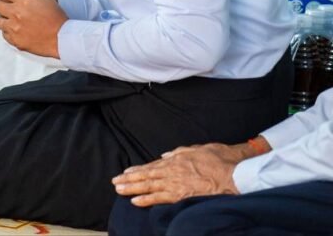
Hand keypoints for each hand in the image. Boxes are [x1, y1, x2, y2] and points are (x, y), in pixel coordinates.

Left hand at [0, 0, 66, 57]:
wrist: (62, 38)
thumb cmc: (54, 15)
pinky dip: (8, 30)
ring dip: (1, 18)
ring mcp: (15, 28)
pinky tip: (16, 28)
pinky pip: (4, 34)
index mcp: (24, 0)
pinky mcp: (15, 40)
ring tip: (9, 17)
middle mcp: (17, 14)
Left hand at [112, 143, 252, 206]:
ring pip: (148, 186)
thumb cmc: (221, 160)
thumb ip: (181, 151)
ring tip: (119, 189)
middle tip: (115, 181)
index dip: (139, 169)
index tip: (127, 171)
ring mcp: (175, 183)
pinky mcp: (181, 195)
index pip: (153, 165)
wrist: (234, 174)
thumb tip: (166, 154)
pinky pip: (159, 198)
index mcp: (176, 159)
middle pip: (146, 175)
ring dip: (132, 188)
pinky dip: (146, 199)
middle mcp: (172, 170)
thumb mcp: (199, 148)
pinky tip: (135, 201)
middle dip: (129, 178)